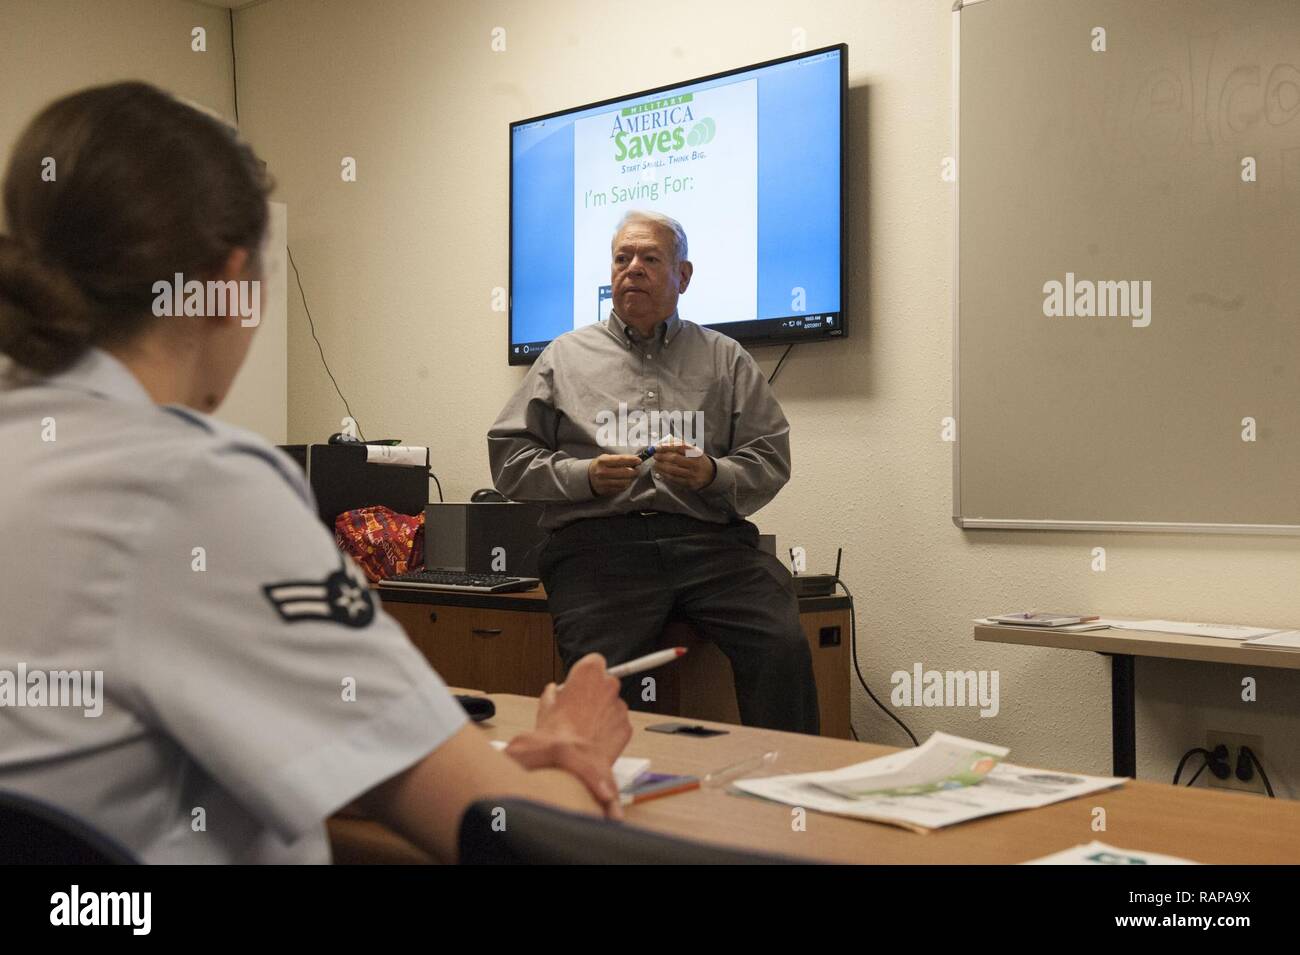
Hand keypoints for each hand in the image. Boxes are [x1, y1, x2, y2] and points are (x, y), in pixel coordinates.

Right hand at [504, 654, 631, 817]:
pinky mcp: (627, 726)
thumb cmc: (556, 733)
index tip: (580, 684)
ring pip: (613, 705)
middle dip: (596, 694)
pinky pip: (618, 724)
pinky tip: (593, 741)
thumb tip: (553, 692)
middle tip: (580, 710)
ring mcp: (620, 705)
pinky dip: (610, 731)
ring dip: (603, 714)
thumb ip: (554, 693)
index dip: (586, 675)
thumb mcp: (545, 706)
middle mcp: (609, 684)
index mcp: (589, 671)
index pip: (594, 662)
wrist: (571, 762)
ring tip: (585, 730)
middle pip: (606, 683)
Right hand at [588, 453, 640, 495]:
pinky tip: (625, 481)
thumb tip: (635, 460)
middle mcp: (602, 472)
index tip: (639, 460)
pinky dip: (626, 484)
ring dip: (631, 479)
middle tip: (637, 469)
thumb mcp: (606, 458)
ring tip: (631, 476)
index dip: (632, 460)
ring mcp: (603, 482)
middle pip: (625, 472)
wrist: (588, 476)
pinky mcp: (605, 490)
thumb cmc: (601, 465)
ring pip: (624, 482)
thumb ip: (620, 459)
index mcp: (603, 461)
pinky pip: (621, 488)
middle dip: (634, 471)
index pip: (621, 460)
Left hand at [653, 440, 715, 490]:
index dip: (666, 447)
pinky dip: (665, 476)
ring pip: (673, 470)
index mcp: (696, 453)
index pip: (679, 447)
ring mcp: (693, 474)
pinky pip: (674, 480)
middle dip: (662, 457)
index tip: (657, 447)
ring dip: (661, 467)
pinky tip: (660, 473)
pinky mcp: (690, 483)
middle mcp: (695, 463)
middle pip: (675, 459)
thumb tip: (664, 443)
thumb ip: (680, 446)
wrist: (710, 474)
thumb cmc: (697, 460)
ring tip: (655, 465)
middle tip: (655, 456)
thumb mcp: (693, 451)